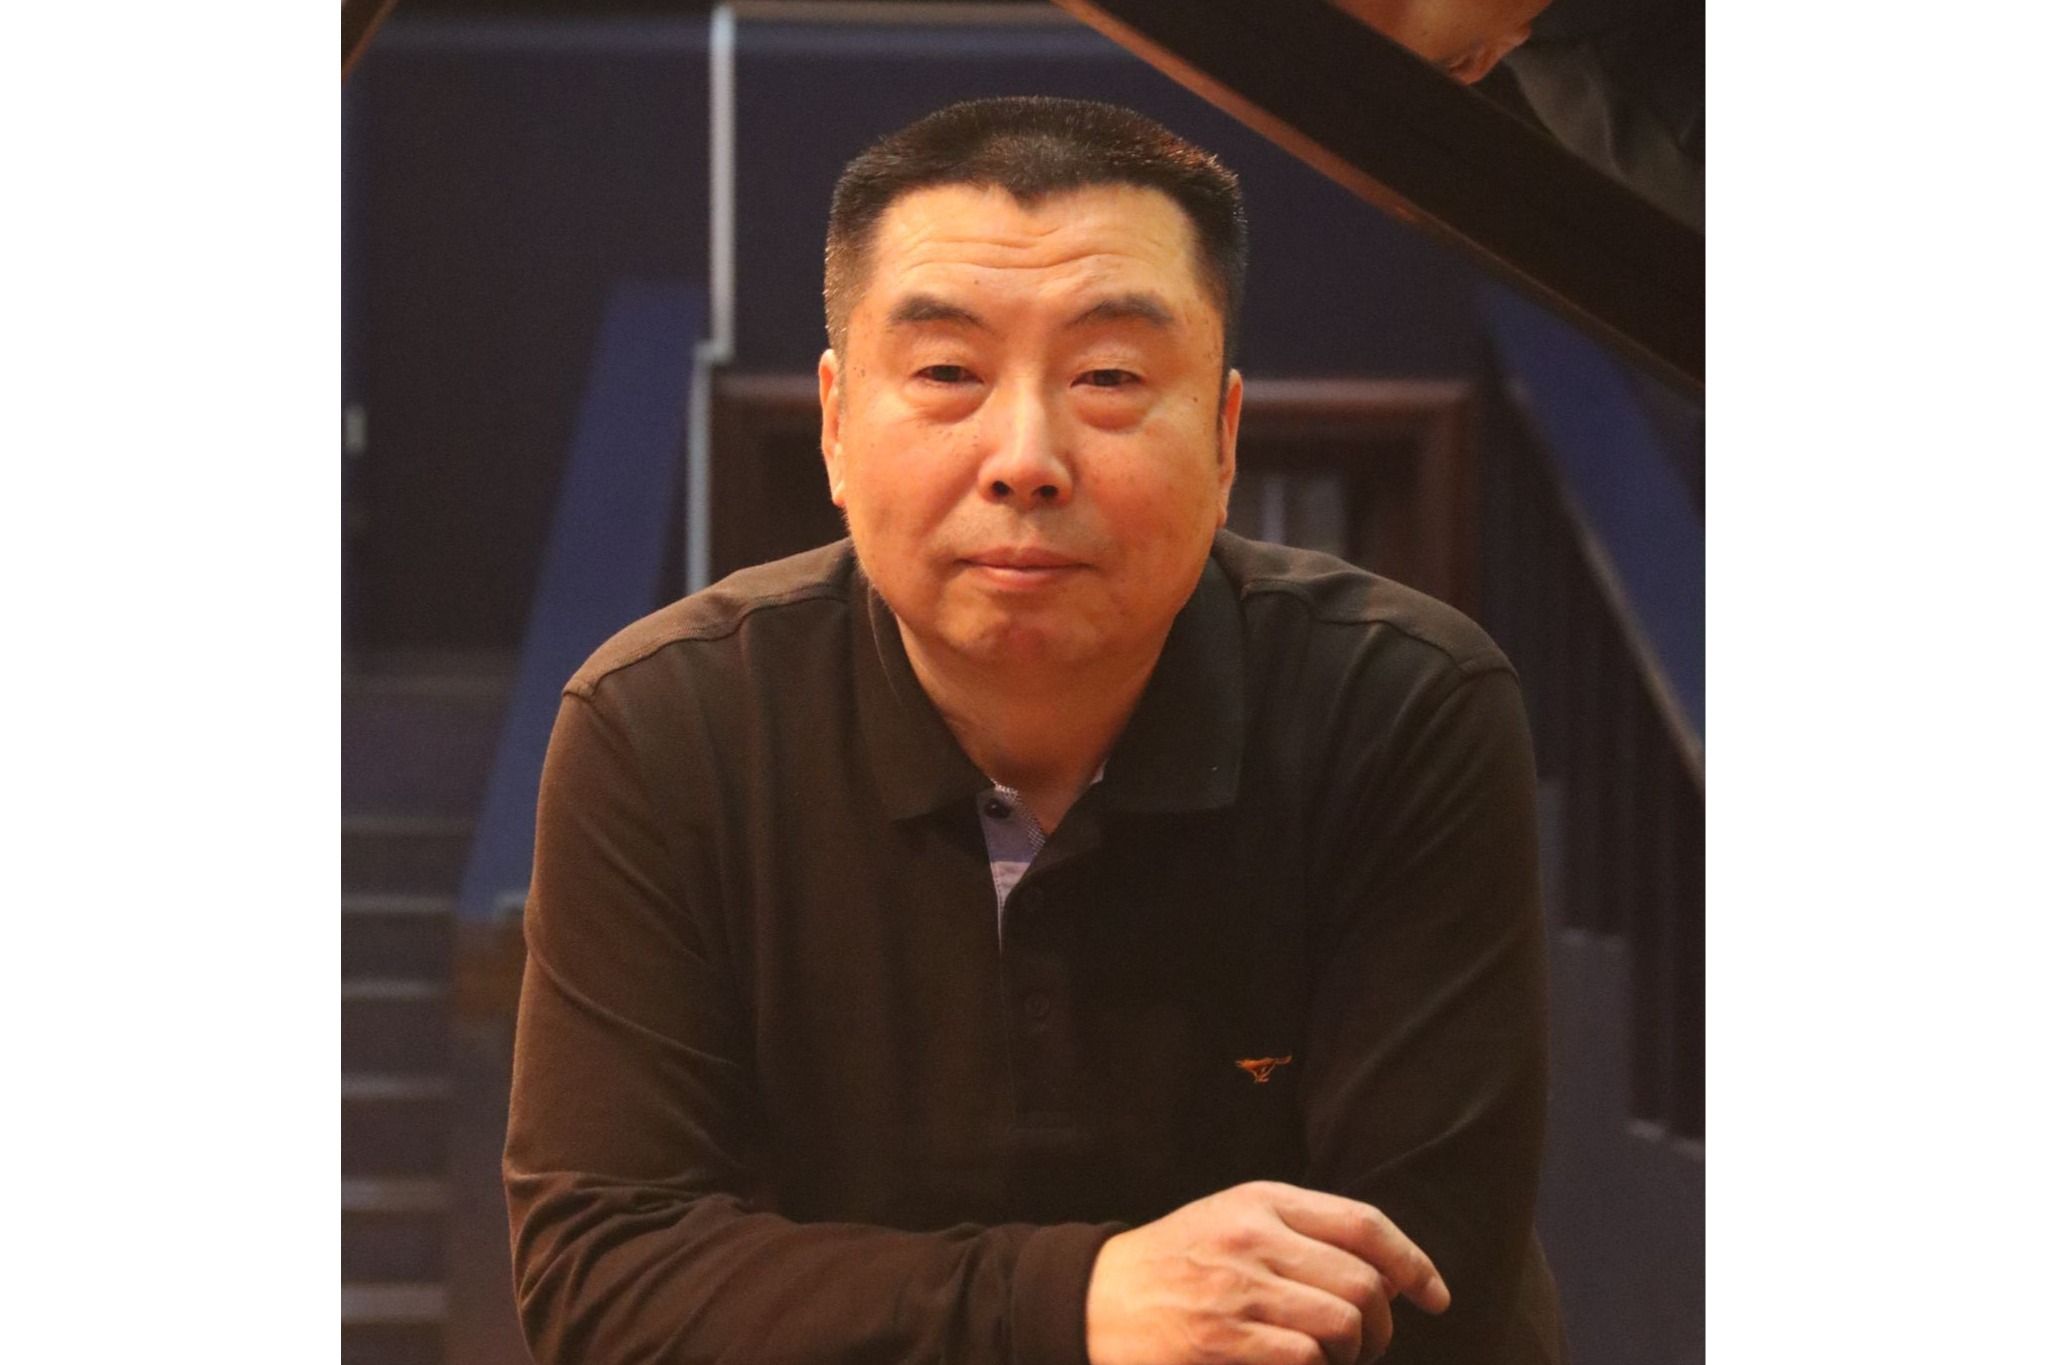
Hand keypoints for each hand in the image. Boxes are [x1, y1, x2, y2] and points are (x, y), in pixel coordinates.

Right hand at [1084, 1180, 1449, 1364]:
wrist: (1095, 1298)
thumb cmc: (1175, 1263)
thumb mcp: (1232, 1219)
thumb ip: (1299, 1231)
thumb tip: (1383, 1271)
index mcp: (1261, 1200)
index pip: (1364, 1224)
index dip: (1414, 1262)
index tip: (1436, 1296)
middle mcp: (1254, 1238)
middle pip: (1363, 1282)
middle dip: (1380, 1325)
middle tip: (1363, 1346)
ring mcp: (1238, 1291)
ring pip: (1343, 1325)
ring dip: (1350, 1355)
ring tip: (1329, 1360)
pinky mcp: (1223, 1342)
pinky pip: (1307, 1360)